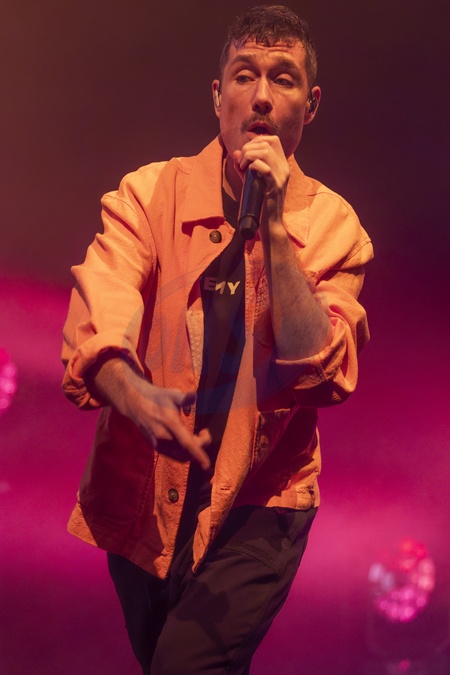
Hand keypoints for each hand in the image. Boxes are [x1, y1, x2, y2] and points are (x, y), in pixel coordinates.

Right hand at [86, 353, 211, 469]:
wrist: (135, 403)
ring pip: (180, 456)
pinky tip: (187, 441)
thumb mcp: (172, 394)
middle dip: (200, 447)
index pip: (186, 443)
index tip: (207, 464)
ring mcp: (158, 443)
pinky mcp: (155, 446)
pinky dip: (183, 453)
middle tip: (204, 433)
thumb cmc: (157, 397)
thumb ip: (184, 398)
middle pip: (186, 452)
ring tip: (197, 437)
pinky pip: (173, 455)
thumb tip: (194, 396)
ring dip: (192, 451)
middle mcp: (163, 437)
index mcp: (169, 423)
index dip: (198, 454)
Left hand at [232, 135, 289, 225]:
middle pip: (267, 143)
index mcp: (282, 165)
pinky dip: (252, 166)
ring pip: (265, 152)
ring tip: (242, 167)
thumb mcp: (251, 181)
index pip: (273, 140)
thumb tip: (236, 152)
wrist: (270, 224)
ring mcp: (281, 177)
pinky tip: (247, 172)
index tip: (245, 150)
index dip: (257, 140)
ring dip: (249, 155)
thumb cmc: (260, 203)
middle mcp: (284, 169)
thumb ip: (244, 167)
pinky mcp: (275, 187)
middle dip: (249, 148)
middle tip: (241, 162)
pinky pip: (264, 168)